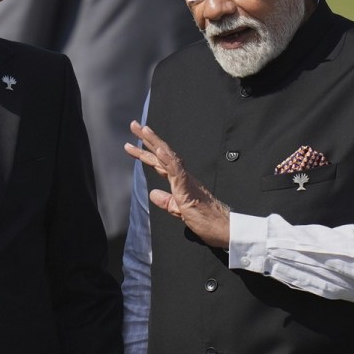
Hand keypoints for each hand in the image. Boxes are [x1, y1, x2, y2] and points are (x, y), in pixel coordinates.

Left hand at [124, 121, 230, 247]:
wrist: (223, 228)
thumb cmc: (206, 220)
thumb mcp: (179, 210)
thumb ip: (166, 201)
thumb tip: (153, 193)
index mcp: (180, 181)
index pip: (160, 163)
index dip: (145, 152)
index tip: (131, 144)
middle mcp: (183, 177)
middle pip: (162, 154)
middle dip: (147, 139)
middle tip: (134, 125)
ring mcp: (186, 181)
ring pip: (169, 157)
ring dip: (155, 143)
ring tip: (144, 129)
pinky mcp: (188, 189)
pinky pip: (177, 172)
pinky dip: (168, 160)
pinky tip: (160, 150)